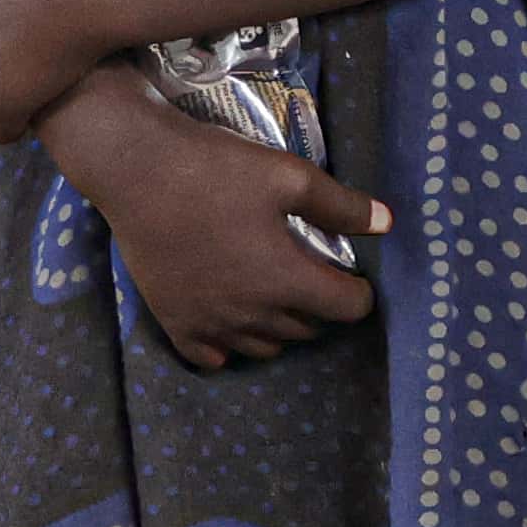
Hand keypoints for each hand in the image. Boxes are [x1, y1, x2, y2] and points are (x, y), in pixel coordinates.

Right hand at [48, 74, 389, 364]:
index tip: (354, 277)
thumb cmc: (217, 169)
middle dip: (320, 307)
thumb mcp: (290, 176)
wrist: (138, 170)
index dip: (359, 293)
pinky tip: (233, 321)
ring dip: (281, 327)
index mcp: (287, 280)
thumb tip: (388, 224)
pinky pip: (213, 358)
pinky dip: (230, 347)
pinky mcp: (175, 323)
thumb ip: (342, 206)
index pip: (347, 308)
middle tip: (314, 277)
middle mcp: (252, 314)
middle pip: (307, 329)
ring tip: (277, 296)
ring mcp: (211, 324)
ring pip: (265, 346)